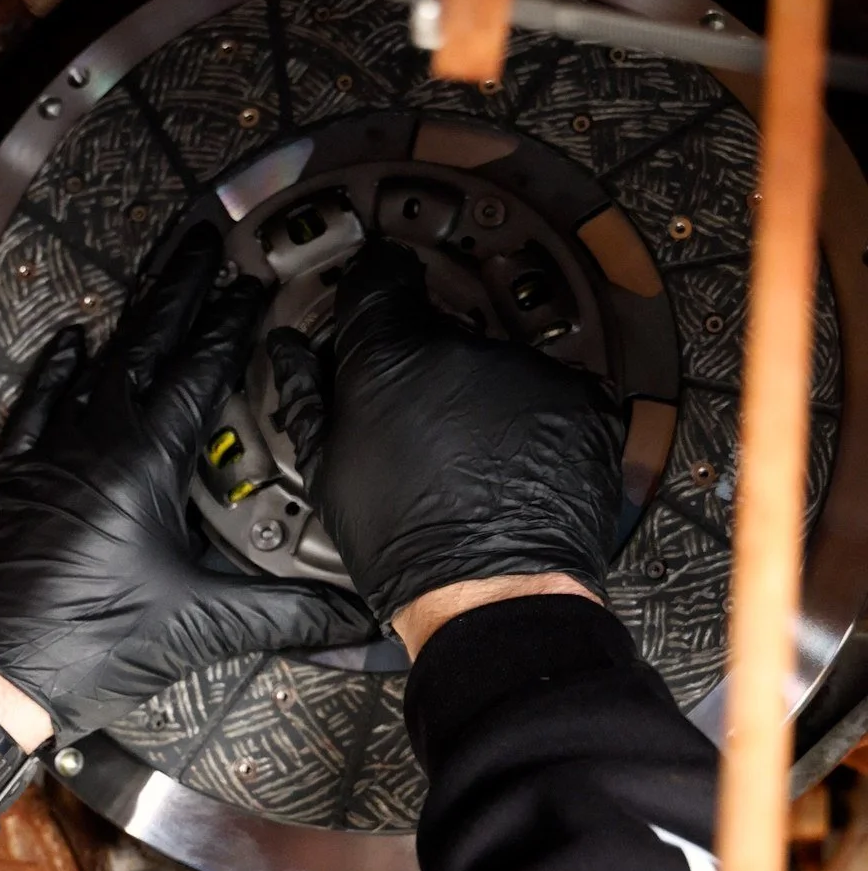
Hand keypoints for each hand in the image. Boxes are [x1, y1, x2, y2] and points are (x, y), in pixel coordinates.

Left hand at [0, 225, 373, 741]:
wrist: (0, 677)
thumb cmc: (89, 645)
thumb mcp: (203, 626)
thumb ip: (287, 615)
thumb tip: (351, 616)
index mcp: (142, 463)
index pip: (197, 372)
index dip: (229, 324)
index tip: (251, 286)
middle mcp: (91, 444)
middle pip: (144, 344)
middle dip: (180, 289)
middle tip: (201, 242)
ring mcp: (49, 456)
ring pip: (94, 366)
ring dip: (129, 319)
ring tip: (155, 279)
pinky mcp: (18, 480)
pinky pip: (37, 405)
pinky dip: (55, 368)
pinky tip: (68, 341)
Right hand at [267, 239, 624, 628]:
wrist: (493, 593)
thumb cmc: (406, 543)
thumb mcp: (329, 469)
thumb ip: (307, 394)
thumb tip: (291, 352)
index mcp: (391, 356)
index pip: (380, 276)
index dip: (373, 288)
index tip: (376, 297)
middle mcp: (462, 348)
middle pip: (437, 325)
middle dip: (425, 359)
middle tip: (419, 419)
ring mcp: (526, 371)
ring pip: (495, 359)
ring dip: (482, 390)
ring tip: (470, 453)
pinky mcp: (578, 398)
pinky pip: (547, 390)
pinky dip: (532, 417)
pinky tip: (511, 461)